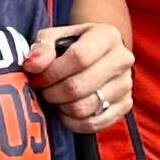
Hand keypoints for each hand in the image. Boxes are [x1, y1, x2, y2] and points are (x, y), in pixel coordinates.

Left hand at [25, 15, 131, 136]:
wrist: (98, 54)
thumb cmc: (71, 45)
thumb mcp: (54, 38)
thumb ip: (41, 48)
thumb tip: (32, 65)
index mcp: (107, 35)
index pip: (79, 57)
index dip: (53, 72)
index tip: (38, 77)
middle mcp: (122, 59)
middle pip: (80, 86)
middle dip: (53, 93)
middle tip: (44, 91)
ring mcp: (126, 84)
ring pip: (85, 107)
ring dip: (61, 107)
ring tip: (55, 99)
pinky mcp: (125, 105)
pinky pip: (94, 123)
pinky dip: (73, 122)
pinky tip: (65, 112)